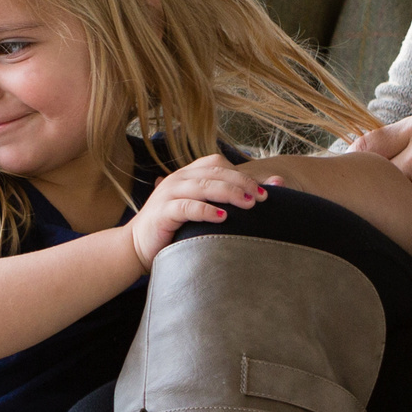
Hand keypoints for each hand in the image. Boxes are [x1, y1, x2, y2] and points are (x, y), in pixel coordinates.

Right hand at [124, 154, 276, 268]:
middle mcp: (178, 179)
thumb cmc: (175, 230)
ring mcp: (168, 194)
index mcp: (187, 175)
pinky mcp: (162, 213)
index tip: (264, 190)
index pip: (218, 163)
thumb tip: (276, 184)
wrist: (135, 248)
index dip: (242, 173)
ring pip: (203, 186)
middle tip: (262, 198)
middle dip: (242, 183)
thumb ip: (229, 199)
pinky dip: (205, 210)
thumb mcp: (202, 210)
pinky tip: (222, 217)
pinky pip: (186, 207)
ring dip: (229, 193)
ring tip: (249, 204)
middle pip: (215, 172)